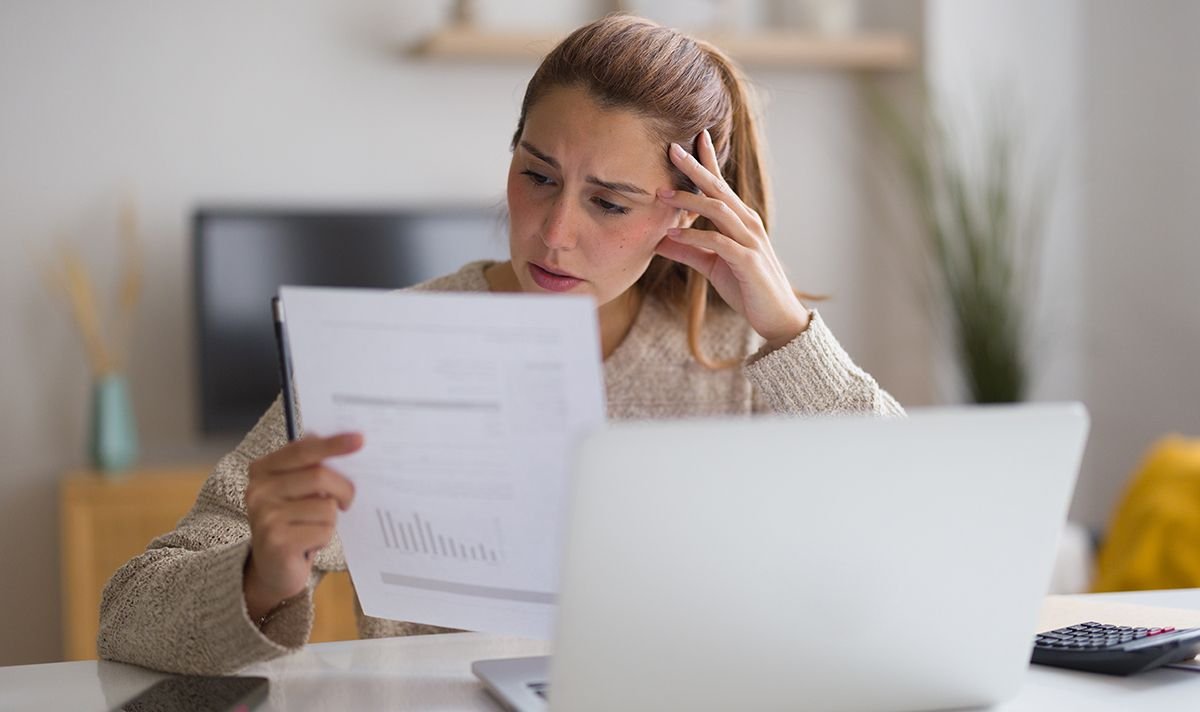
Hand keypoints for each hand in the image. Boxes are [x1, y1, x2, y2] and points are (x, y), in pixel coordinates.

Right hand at [243, 433, 361, 621]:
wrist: (273, 568)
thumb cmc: (293, 522)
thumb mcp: (297, 490)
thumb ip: (312, 466)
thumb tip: (346, 441)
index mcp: (262, 470)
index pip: (302, 450)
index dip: (333, 444)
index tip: (360, 439)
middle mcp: (258, 490)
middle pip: (319, 476)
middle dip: (343, 489)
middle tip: (347, 501)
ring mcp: (265, 516)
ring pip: (326, 506)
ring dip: (330, 520)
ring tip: (314, 528)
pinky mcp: (278, 542)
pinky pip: (324, 530)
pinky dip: (325, 538)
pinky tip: (309, 544)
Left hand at [655, 130, 810, 350]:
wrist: (777, 317)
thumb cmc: (747, 288)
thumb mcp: (711, 266)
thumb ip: (687, 250)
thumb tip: (657, 239)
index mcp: (740, 220)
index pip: (721, 184)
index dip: (707, 160)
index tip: (693, 137)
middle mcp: (748, 223)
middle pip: (718, 188)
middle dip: (695, 167)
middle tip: (671, 149)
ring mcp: (750, 240)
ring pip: (719, 210)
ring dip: (689, 201)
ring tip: (662, 195)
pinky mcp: (748, 261)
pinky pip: (719, 242)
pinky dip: (695, 236)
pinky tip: (674, 234)